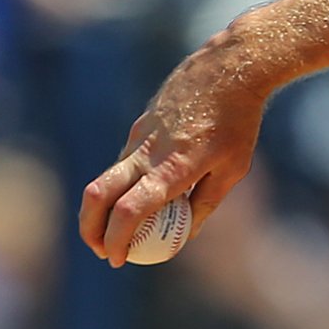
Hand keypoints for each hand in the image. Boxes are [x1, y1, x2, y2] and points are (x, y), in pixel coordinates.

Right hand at [78, 35, 273, 265]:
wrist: (227, 70)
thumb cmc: (238, 123)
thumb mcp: (233, 170)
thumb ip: (205, 204)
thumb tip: (185, 235)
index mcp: (172, 168)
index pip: (130, 211)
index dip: (117, 238)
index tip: (117, 258)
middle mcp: (147, 152)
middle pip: (98, 194)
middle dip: (90, 227)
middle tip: (100, 250)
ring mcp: (139, 136)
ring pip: (107, 177)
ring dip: (102, 208)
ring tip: (116, 230)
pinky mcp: (139, 126)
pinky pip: (123, 162)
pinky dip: (122, 184)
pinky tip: (140, 194)